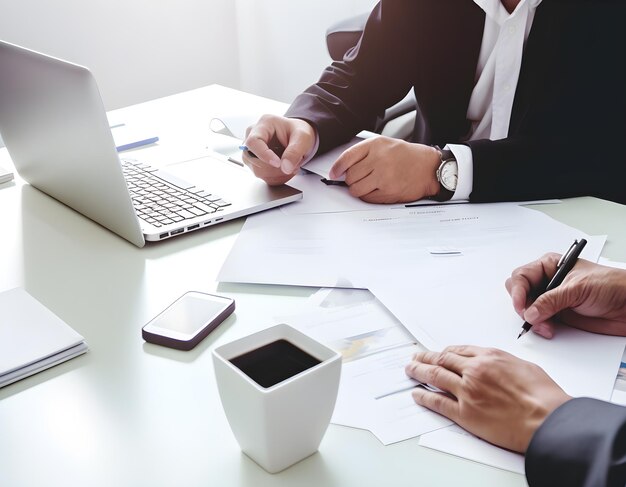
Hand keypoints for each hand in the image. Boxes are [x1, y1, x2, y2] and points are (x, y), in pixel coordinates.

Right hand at [242, 115, 315, 185]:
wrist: (299, 139)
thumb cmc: (298, 133)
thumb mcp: (303, 138)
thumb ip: (295, 151)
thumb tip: (285, 168)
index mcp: (264, 124)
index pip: (253, 142)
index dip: (263, 155)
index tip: (278, 163)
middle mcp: (253, 136)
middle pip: (252, 158)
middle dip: (273, 168)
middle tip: (292, 167)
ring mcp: (252, 151)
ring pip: (257, 170)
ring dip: (277, 174)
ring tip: (292, 167)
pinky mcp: (256, 163)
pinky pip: (263, 176)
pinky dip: (276, 178)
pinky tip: (286, 171)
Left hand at [329, 137, 440, 203]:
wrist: (428, 167)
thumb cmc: (406, 156)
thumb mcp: (385, 145)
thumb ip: (364, 153)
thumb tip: (342, 168)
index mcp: (376, 145)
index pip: (347, 157)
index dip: (337, 168)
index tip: (334, 173)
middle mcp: (379, 159)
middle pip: (350, 176)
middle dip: (351, 179)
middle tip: (360, 178)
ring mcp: (384, 177)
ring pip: (356, 189)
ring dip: (358, 189)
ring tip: (368, 184)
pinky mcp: (389, 191)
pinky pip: (367, 198)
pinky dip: (368, 196)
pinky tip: (377, 189)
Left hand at [405, 346, 570, 452]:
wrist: (548, 419)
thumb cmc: (543, 396)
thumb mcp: (524, 367)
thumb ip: (504, 364)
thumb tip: (496, 366)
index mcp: (489, 357)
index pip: (459, 351)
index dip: (445, 353)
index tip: (438, 354)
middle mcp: (474, 371)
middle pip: (442, 360)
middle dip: (426, 358)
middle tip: (416, 357)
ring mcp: (467, 392)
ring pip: (435, 376)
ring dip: (419, 372)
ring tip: (410, 370)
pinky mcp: (465, 413)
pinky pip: (438, 402)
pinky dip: (424, 397)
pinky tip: (417, 393)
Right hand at [505, 254, 625, 337]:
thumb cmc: (612, 285)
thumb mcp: (578, 288)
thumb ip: (551, 300)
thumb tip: (530, 312)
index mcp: (549, 266)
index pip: (521, 276)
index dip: (517, 291)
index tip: (521, 305)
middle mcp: (548, 282)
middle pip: (520, 293)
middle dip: (523, 306)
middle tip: (531, 316)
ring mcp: (552, 299)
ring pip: (528, 310)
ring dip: (532, 320)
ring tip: (545, 326)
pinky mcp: (558, 315)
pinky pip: (539, 321)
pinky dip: (540, 327)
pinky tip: (549, 329)